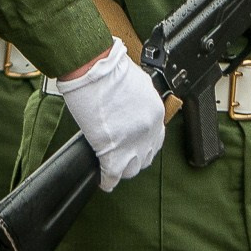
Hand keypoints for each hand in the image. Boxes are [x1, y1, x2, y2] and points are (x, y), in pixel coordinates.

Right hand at [57, 39, 164, 191]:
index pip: (155, 138)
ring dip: (122, 168)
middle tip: (122, 155)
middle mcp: (148, 130)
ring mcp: (132, 144)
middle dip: (133, 157)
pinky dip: (107, 180)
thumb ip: (139, 103)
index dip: (142, 143)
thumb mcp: (137, 84)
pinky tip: (103, 180)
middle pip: (146, 156)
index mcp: (156, 113)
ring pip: (131, 169)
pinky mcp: (113, 153)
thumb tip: (132, 111)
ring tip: (111, 166)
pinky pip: (112, 176)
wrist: (95, 70)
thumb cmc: (110, 70)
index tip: (133, 145)